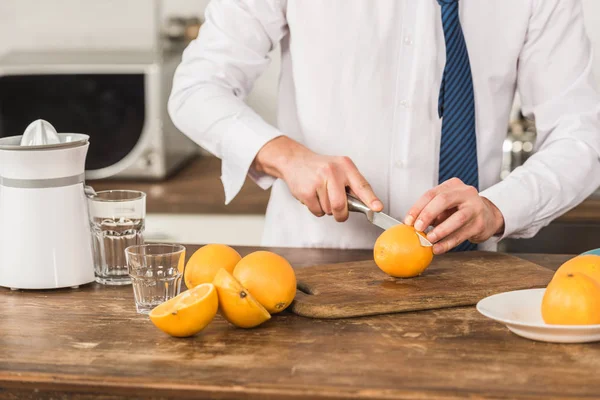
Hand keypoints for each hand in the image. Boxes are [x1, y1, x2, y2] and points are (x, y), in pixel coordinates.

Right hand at [253, 136, 382, 220]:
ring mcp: (318, 181)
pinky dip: (316, 209)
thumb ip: (352, 185)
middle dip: (341, 214)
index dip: (370, 199)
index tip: (377, 208)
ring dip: (326, 208)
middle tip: (339, 213)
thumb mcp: (340, 169)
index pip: (362, 185)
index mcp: (345, 166)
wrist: (295, 160)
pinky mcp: (306, 191)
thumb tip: (367, 205)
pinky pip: (317, 211)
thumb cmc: (320, 168)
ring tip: (321, 194)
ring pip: (329, 210)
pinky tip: (313, 196)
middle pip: (341, 205)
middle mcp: (332, 171)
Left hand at [404, 178, 504, 254]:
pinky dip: (448, 243)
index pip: (431, 194)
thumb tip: (412, 224)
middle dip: (427, 215)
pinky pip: (462, 234)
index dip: (417, 208)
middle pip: (443, 200)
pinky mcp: (480, 224)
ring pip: (457, 218)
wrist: (487, 216)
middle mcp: (465, 193)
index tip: (408, 221)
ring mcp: (475, 208)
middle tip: (418, 228)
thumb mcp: (445, 206)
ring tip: (429, 240)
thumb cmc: (460, 210)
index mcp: (452, 185)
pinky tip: (438, 248)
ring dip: (440, 230)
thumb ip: (431, 212)